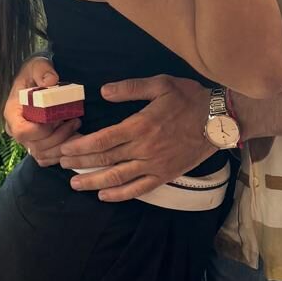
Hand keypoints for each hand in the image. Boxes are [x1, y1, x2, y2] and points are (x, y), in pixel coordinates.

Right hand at [1, 55, 80, 163]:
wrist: (35, 79)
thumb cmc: (35, 72)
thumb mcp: (37, 65)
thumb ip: (43, 71)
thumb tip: (50, 81)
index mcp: (12, 112)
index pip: (22, 132)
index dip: (42, 130)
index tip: (59, 118)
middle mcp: (16, 129)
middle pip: (36, 146)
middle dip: (59, 136)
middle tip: (75, 120)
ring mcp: (26, 139)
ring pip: (43, 154)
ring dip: (63, 144)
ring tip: (76, 126)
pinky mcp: (36, 145)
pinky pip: (47, 158)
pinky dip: (61, 152)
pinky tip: (73, 137)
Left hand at [58, 75, 212, 200]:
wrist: (220, 120)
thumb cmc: (190, 99)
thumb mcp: (161, 84)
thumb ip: (130, 88)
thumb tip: (103, 91)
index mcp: (141, 125)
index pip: (103, 139)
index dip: (81, 146)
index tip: (64, 148)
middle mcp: (145, 148)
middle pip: (106, 159)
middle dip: (81, 162)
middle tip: (61, 164)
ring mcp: (155, 164)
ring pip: (118, 177)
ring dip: (94, 182)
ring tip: (75, 184)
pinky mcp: (165, 175)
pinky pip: (139, 188)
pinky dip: (120, 194)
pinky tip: (104, 196)